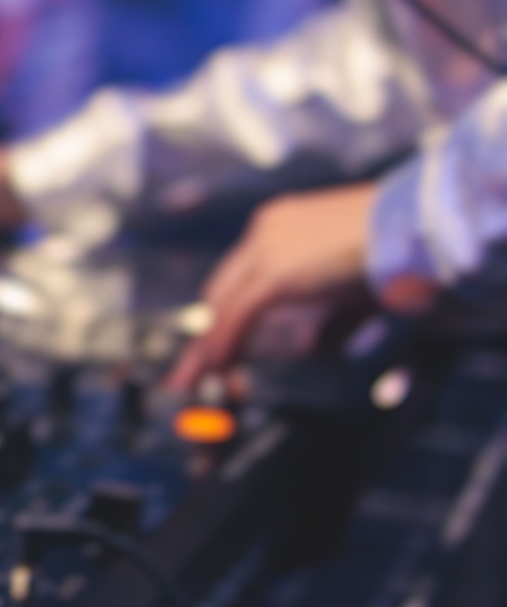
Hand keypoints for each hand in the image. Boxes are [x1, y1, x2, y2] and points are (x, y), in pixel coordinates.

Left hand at [165, 182, 378, 391]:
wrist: (414, 225)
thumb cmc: (396, 252)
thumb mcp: (353, 288)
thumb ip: (326, 318)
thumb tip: (309, 347)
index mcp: (279, 224)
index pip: (240, 274)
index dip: (228, 311)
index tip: (217, 339)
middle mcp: (265, 231)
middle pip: (220, 289)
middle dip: (206, 332)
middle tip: (192, 369)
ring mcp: (266, 249)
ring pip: (222, 305)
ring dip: (207, 347)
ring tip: (194, 382)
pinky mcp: (275, 274)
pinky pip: (238, 316)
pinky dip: (225, 345)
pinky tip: (220, 370)